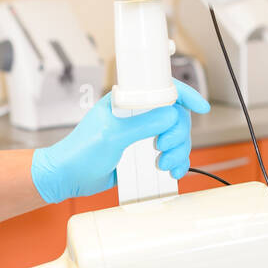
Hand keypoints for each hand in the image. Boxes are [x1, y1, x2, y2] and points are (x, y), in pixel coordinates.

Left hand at [29, 81, 209, 203]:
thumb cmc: (80, 152)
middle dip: (178, 134)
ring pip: (176, 137)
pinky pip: (170, 155)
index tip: (200, 107)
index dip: (184, 95)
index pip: (162, 89)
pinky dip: (176, 163)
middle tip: (163, 147)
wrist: (67, 177)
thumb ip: (143, 124)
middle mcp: (137, 115)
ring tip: (163, 164)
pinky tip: (171, 171)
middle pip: (175, 116)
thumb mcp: (112, 135)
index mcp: (127, 101)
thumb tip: (170, 115)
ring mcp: (141, 134)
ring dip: (178, 151)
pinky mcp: (142, 153)